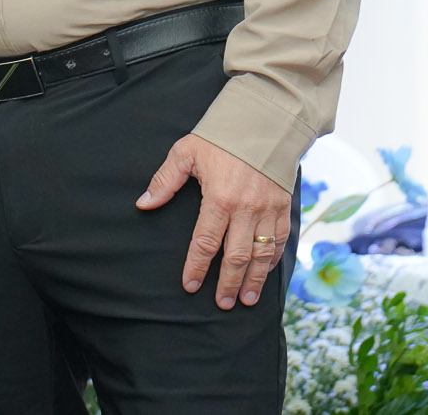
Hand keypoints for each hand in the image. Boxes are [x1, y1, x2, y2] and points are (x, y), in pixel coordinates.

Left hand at [136, 133, 291, 308]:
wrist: (264, 124)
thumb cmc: (220, 138)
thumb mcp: (185, 152)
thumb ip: (165, 181)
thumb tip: (144, 203)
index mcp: (219, 198)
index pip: (205, 242)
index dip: (197, 266)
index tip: (191, 285)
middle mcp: (246, 209)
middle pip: (236, 256)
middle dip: (228, 283)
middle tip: (221, 303)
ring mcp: (268, 210)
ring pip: (261, 254)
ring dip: (254, 280)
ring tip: (246, 300)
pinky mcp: (283, 207)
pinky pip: (279, 241)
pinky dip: (272, 260)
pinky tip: (265, 274)